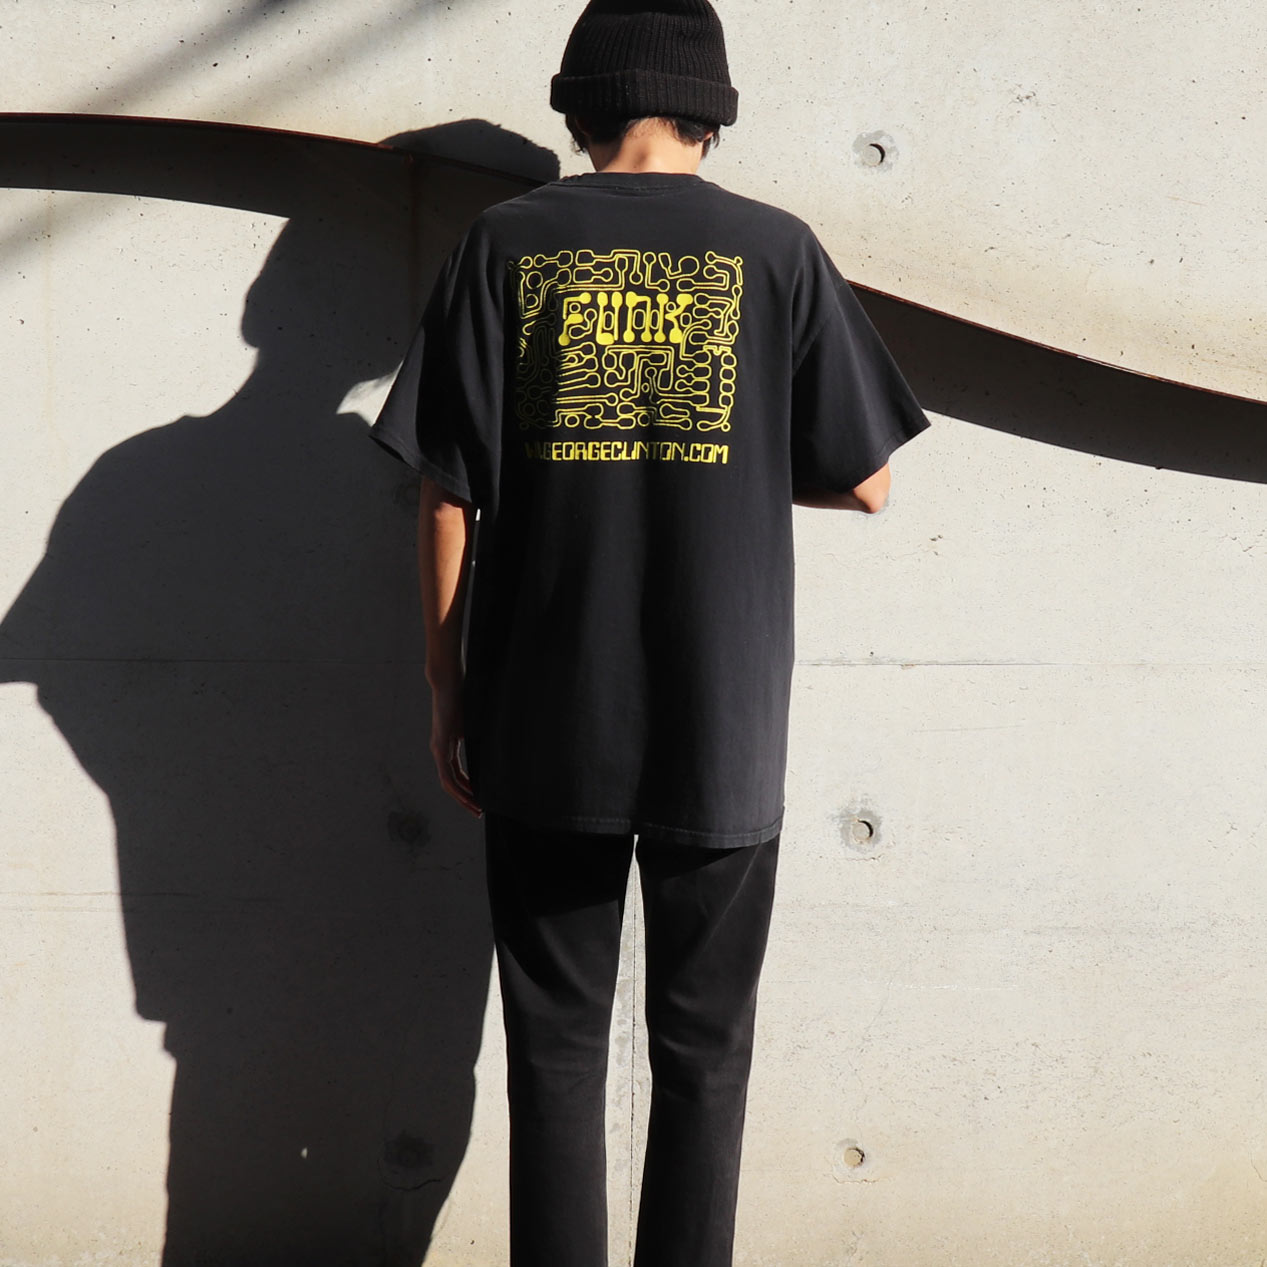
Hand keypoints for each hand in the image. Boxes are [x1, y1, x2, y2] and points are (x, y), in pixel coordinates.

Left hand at [429, 683, 481, 817]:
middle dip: (465, 799)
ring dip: (461, 797)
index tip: (480, 800)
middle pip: (451, 783)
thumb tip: (498, 748)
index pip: (456, 775)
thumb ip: (479, 738)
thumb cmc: (462, 698)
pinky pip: (446, 773)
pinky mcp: (439, 746)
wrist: (449, 682)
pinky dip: (457, 786)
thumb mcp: (473, 724)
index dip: (468, 789)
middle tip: (478, 812)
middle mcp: (440, 751)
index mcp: (448, 746)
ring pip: (447, 782)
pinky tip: (469, 794)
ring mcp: (438, 749)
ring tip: (476, 808)